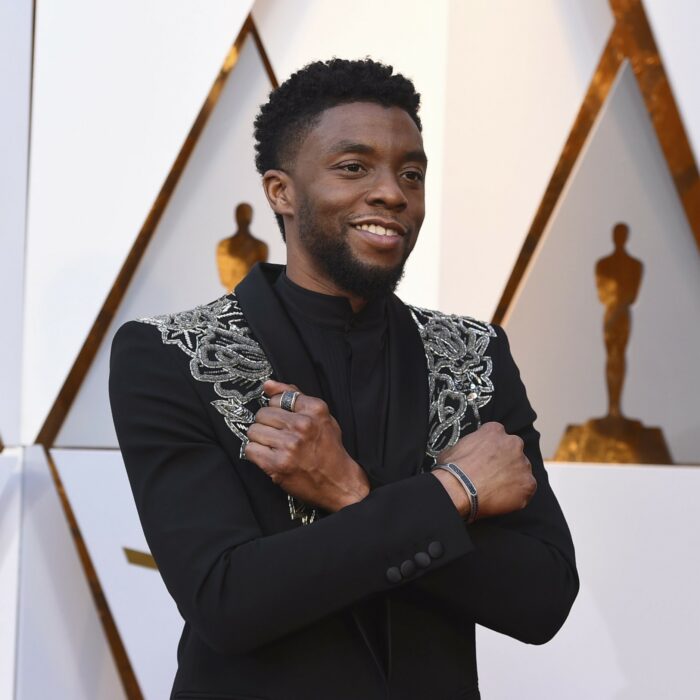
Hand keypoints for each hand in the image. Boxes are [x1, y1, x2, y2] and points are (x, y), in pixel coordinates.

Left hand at [244, 380, 369, 511]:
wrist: (338, 482)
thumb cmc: (329, 449)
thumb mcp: (321, 416)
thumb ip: (295, 396)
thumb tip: (267, 384)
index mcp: (315, 409)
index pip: (277, 398)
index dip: (278, 410)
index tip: (285, 421)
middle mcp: (302, 425)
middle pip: (262, 414)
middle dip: (267, 424)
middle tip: (279, 436)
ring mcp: (289, 445)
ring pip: (254, 431)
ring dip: (261, 439)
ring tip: (275, 447)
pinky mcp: (278, 464)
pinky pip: (250, 449)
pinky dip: (256, 454)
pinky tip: (270, 457)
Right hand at [433, 422, 536, 519]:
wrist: (458, 489)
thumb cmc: (452, 469)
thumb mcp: (456, 447)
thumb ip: (470, 446)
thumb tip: (466, 455)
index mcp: (494, 430)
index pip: (498, 436)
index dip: (492, 449)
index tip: (486, 459)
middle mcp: (513, 443)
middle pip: (514, 451)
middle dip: (506, 461)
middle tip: (492, 475)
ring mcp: (523, 464)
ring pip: (521, 470)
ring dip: (512, 478)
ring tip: (495, 490)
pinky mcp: (528, 484)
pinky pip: (526, 490)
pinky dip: (517, 495)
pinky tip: (501, 500)